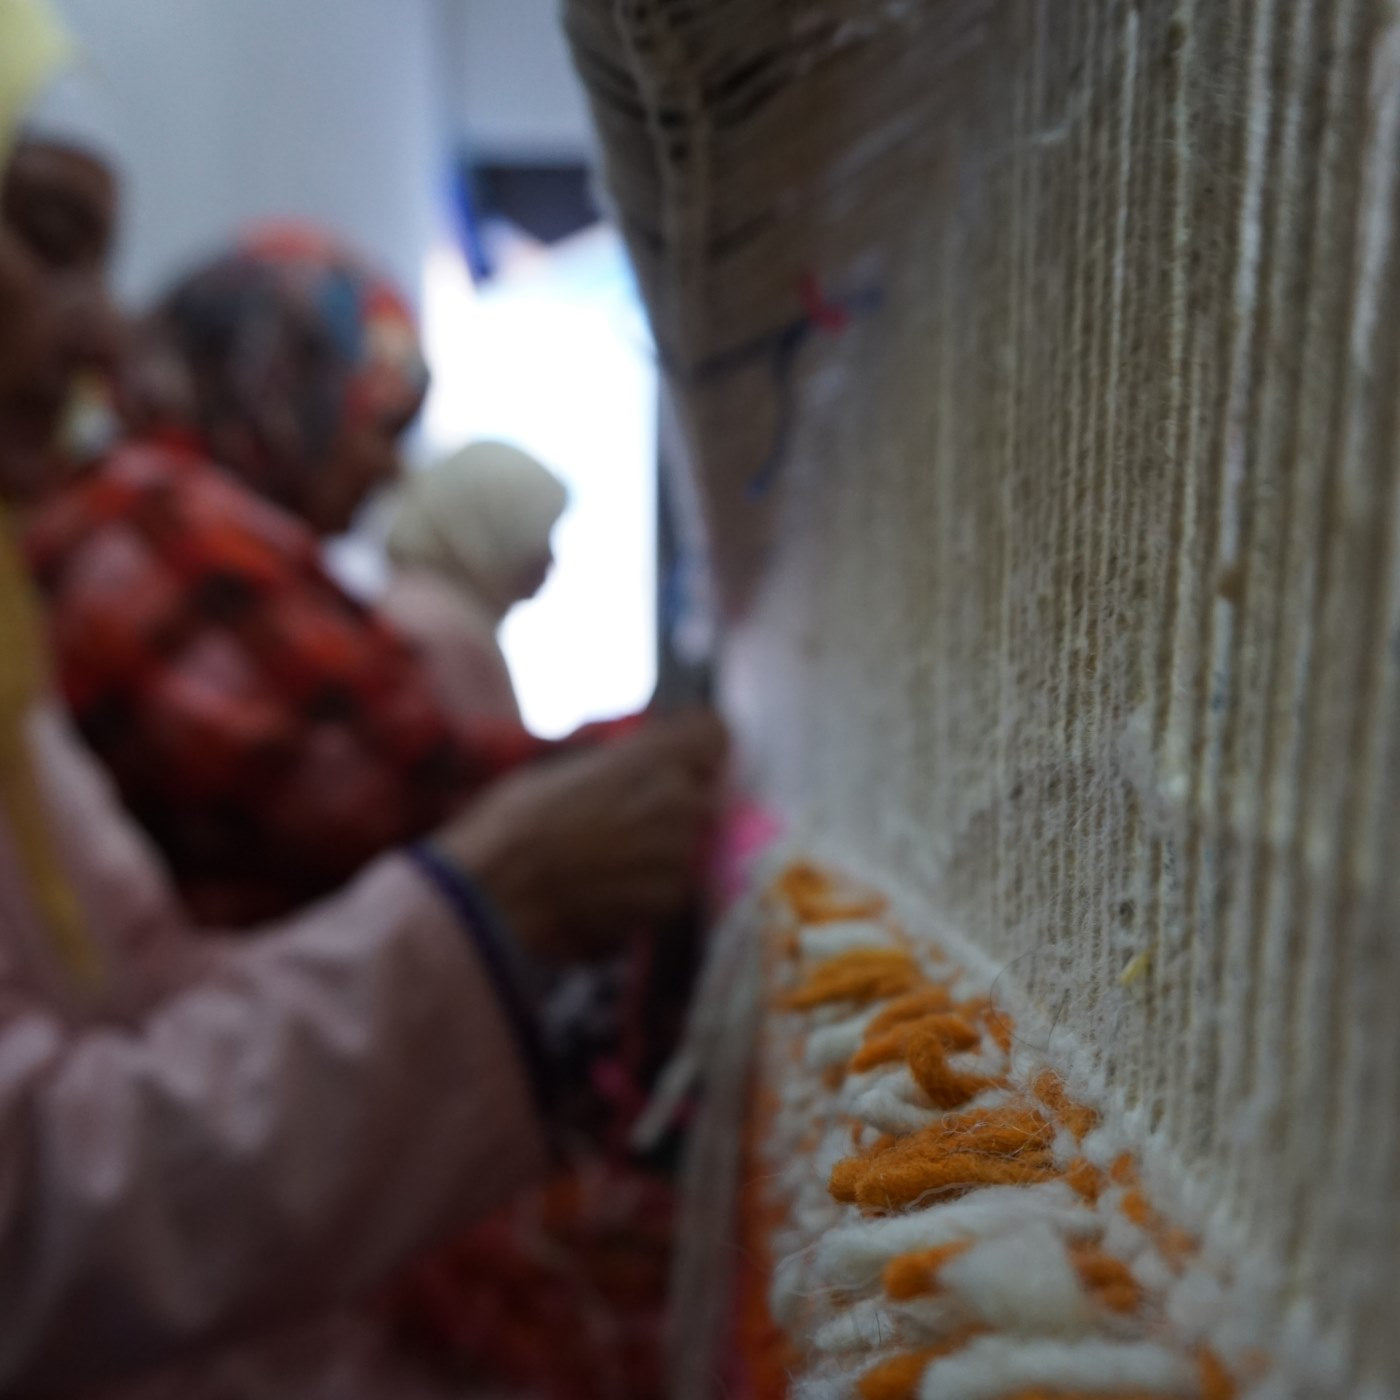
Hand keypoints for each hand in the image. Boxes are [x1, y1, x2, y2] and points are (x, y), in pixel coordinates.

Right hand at [435, 710, 727, 962]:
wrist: (498, 894)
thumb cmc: (514, 822)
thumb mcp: (559, 765)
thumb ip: (615, 758)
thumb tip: (636, 753)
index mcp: (651, 757)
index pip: (713, 734)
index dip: (692, 747)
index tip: (673, 757)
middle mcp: (679, 801)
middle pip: (702, 790)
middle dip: (674, 800)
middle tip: (622, 816)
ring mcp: (680, 855)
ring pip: (689, 839)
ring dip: (663, 846)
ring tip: (607, 857)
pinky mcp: (671, 900)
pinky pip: (674, 882)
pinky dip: (650, 885)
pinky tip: (607, 887)